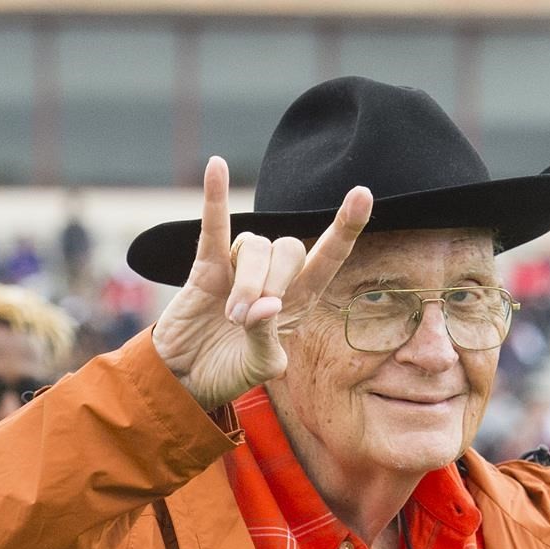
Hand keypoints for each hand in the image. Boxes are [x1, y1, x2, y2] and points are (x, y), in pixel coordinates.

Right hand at [150, 155, 372, 411]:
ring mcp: (238, 268)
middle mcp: (273, 278)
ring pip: (254, 246)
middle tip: (247, 320)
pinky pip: (214, 226)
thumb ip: (267, 337)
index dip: (346, 227)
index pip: (329, 257)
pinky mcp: (206, 267)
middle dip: (274, 282)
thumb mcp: (260, 367)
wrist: (186, 381)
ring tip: (232, 316)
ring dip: (247, 281)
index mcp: (298, 301)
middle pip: (290, 249)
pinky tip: (216, 166)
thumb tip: (266, 305)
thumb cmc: (229, 375)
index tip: (362, 194)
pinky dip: (215, 198)